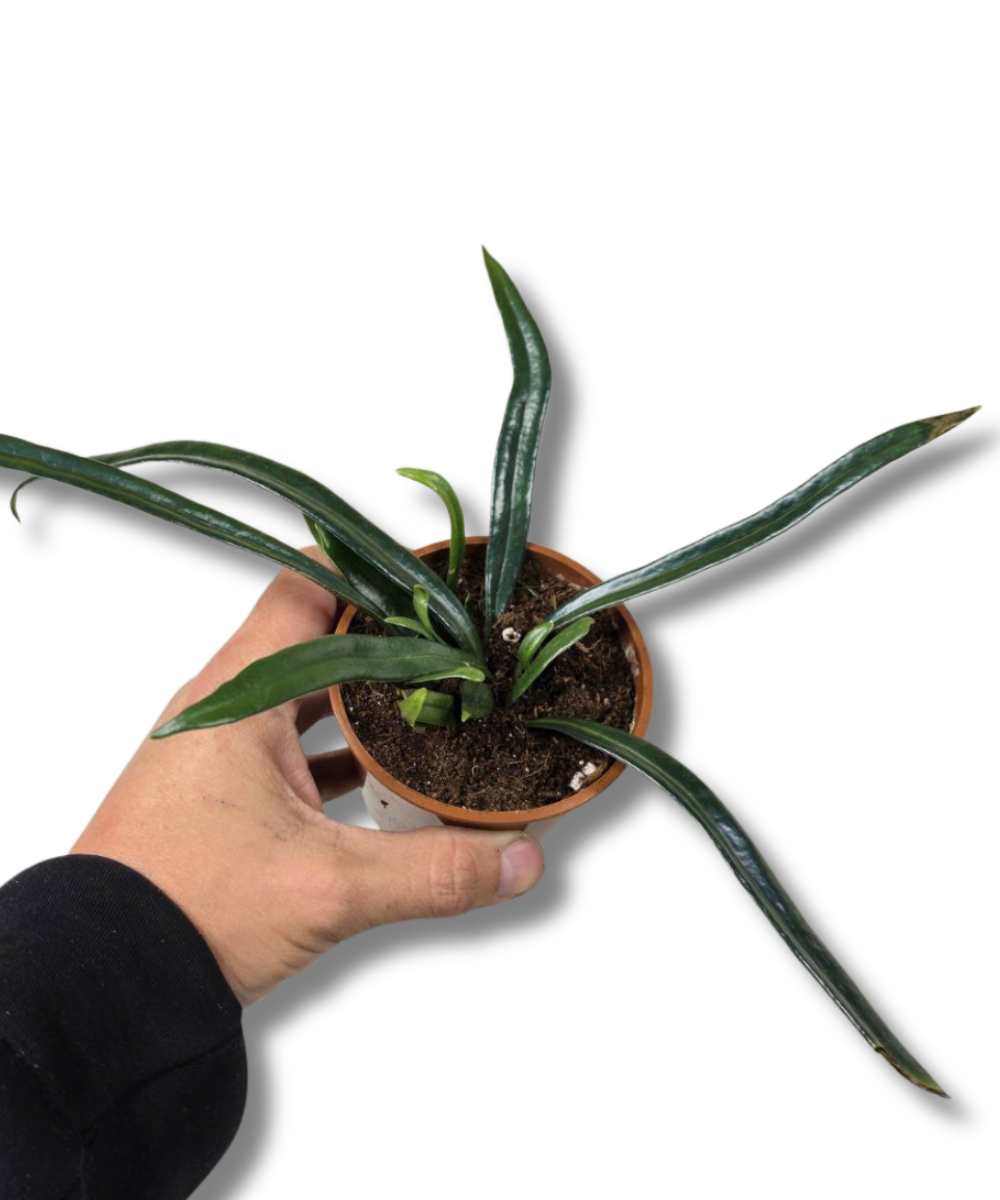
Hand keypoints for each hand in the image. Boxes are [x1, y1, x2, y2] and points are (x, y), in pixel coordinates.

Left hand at [70, 549, 545, 1005]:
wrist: (104, 983)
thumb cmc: (185, 912)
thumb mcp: (326, 888)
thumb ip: (433, 870)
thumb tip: (517, 856)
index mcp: (239, 697)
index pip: (308, 588)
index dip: (374, 574)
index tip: (436, 581)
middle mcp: (224, 708)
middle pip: (317, 638)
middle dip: (388, 641)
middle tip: (454, 646)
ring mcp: (221, 749)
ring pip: (306, 696)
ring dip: (365, 699)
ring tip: (434, 703)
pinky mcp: (223, 790)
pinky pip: (293, 746)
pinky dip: (341, 750)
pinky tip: (386, 776)